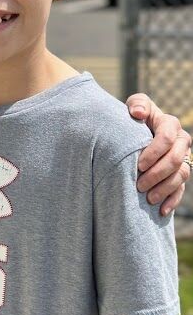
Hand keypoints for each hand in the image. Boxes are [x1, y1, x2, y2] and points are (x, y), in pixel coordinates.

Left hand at [126, 93, 191, 214]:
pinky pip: (181, 189)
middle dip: (157, 174)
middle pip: (175, 160)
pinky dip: (172, 200)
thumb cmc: (132, 117)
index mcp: (170, 124)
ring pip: (180, 175)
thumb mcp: (134, 106)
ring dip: (165, 188)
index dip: (154, 152)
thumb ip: (137, 104)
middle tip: (139, 184)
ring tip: (147, 198)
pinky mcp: (179, 173)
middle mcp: (181, 141)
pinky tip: (161, 210)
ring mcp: (182, 158)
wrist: (133, 132)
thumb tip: (138, 113)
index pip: (167, 138)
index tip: (138, 164)